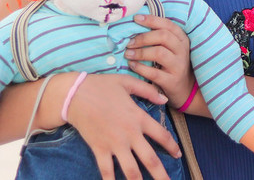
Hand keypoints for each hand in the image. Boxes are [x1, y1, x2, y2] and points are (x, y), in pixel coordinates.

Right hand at [62, 73, 180, 179]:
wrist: (75, 94)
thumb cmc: (102, 86)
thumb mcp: (128, 83)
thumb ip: (148, 91)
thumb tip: (165, 99)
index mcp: (139, 117)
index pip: (162, 135)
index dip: (172, 146)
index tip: (178, 155)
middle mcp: (130, 134)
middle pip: (150, 160)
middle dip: (161, 175)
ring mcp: (114, 144)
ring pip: (131, 170)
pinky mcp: (99, 150)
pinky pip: (107, 171)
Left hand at [125, 14, 192, 107]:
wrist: (185, 89)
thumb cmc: (171, 64)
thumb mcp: (171, 48)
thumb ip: (159, 37)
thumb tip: (136, 23)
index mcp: (181, 39)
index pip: (168, 24)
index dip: (152, 20)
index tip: (136, 18)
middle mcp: (182, 50)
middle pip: (163, 36)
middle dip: (143, 37)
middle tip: (129, 43)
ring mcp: (178, 66)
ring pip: (159, 53)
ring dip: (140, 52)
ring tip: (128, 54)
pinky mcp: (172, 81)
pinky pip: (154, 72)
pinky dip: (140, 68)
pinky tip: (132, 65)